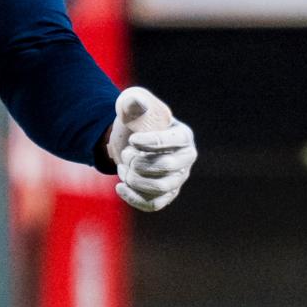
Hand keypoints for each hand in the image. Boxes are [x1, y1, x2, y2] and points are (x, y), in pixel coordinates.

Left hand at [107, 87, 196, 213]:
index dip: (150, 142)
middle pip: (167, 166)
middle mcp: (186, 159)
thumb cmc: (136, 122)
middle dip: (140, 161)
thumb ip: (134, 102)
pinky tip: (120, 186)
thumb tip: (137, 104)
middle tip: (126, 154)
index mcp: (183, 135)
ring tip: (123, 167)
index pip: (173, 141)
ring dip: (134, 179)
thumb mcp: (133, 106)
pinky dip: (134, 198)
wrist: (128, 143)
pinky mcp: (166, 196)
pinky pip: (153, 204)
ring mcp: (178, 180)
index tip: (132, 140)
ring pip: (160, 187)